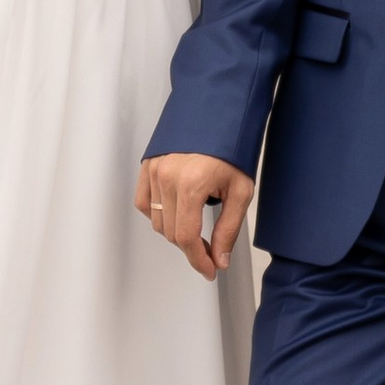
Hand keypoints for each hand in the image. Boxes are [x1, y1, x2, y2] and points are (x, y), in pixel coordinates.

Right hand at [136, 151, 252, 280]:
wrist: (220, 113)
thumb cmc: (232, 147)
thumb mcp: (240, 190)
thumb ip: (228, 228)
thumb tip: (219, 259)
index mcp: (191, 183)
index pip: (186, 237)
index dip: (198, 260)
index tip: (209, 270)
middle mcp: (167, 176)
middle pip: (171, 232)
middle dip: (191, 248)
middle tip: (211, 250)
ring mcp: (154, 170)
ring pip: (157, 221)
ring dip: (175, 232)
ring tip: (196, 228)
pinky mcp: (148, 166)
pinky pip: (144, 203)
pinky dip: (157, 215)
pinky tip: (175, 213)